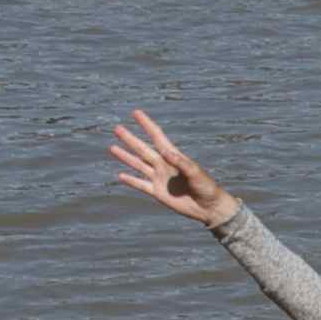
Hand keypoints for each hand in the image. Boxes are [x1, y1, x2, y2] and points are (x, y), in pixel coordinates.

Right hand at [107, 110, 237, 227]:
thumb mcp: (196, 173)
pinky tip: (120, 175)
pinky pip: (141, 185)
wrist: (208, 207)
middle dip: (130, 139)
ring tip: (112, 147)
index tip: (136, 113)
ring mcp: (159, 178)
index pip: (157, 137)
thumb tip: (165, 152)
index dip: (147, 124)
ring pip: (138, 165)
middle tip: (117, 128)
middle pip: (142, 149)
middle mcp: (163, 165)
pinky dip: (131, 181)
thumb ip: (181, 162)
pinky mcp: (157, 192)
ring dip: (126, 156)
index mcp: (173, 156)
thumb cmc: (206, 187)